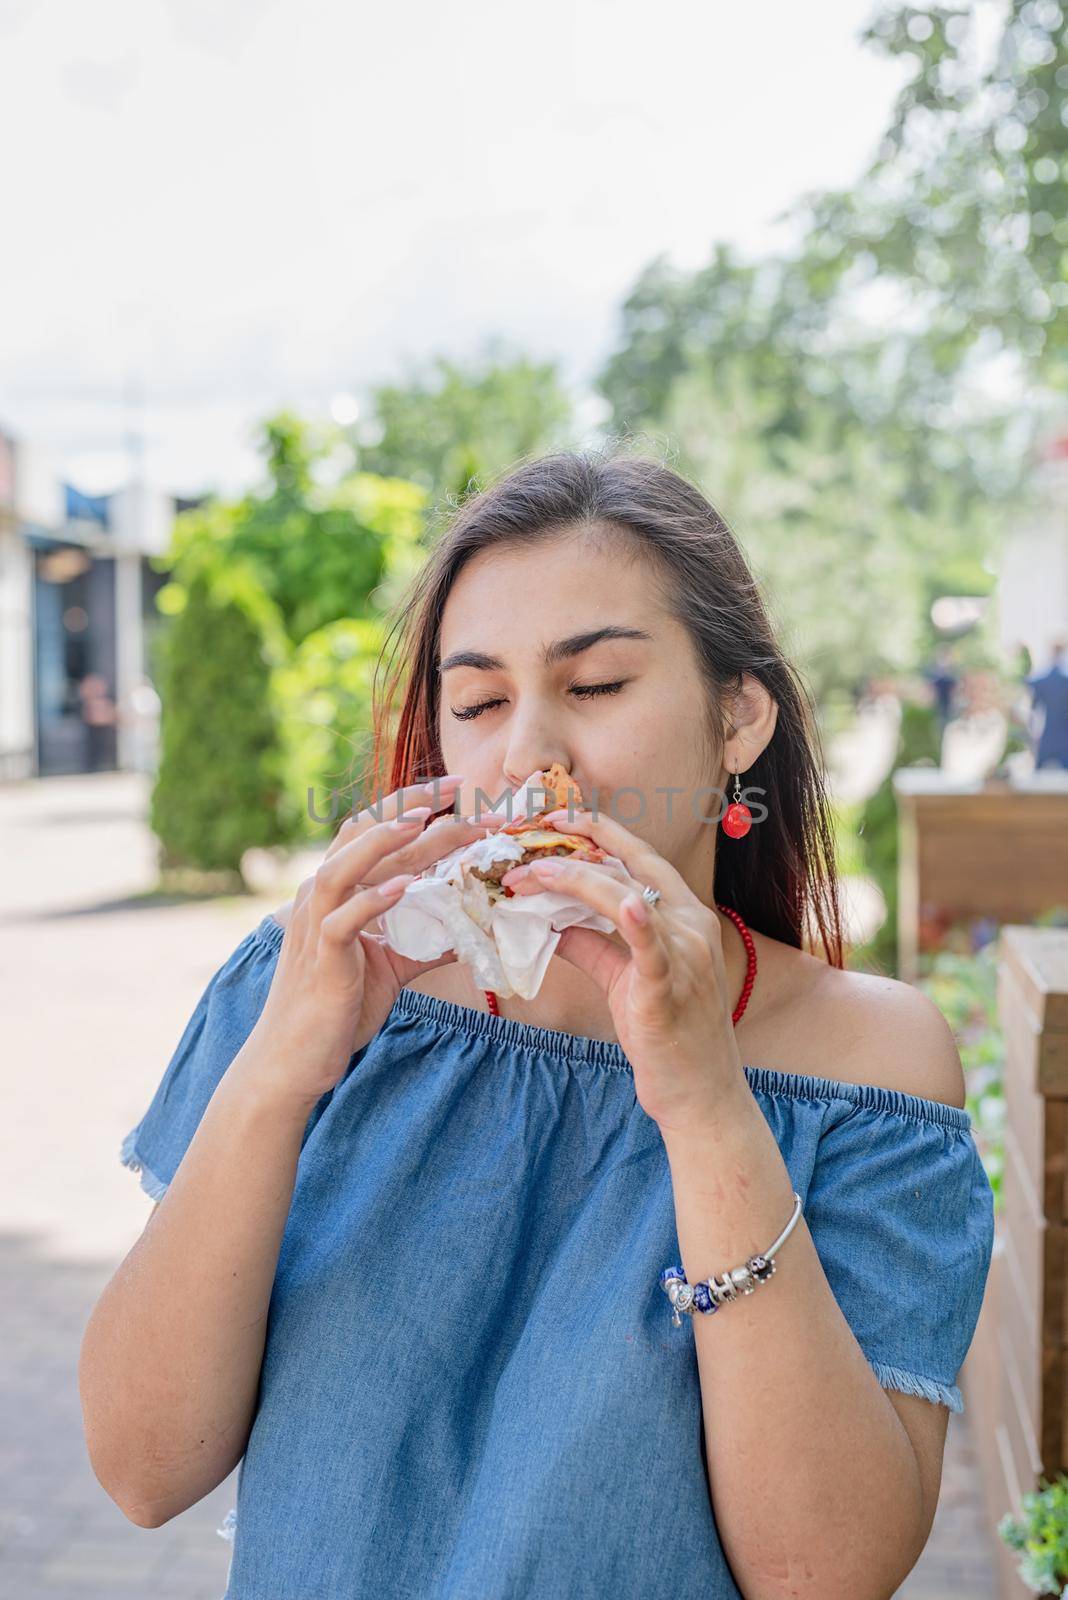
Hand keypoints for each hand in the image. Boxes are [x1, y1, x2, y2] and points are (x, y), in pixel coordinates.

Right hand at [253, 776, 503, 1101]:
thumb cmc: (339, 1009)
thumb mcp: (392, 965)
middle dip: (411, 807)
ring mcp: (314, 924)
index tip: (457, 787)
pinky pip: (342, 920)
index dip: (410, 803)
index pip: (371, 830)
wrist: (294, 1060)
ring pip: (345, 866)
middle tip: (461, 789)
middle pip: (362, 834)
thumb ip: (426, 940)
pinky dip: (373, 900)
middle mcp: (320, 897)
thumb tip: (474, 928)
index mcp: (336, 891)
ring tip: (423, 820)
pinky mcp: (320, 958)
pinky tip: (404, 887)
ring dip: (384, 840)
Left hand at [500, 808, 747, 1133]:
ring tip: (530, 872)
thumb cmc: (666, 1036)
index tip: (555, 819)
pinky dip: (637, 923)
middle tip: (535, 826)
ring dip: (575, 880)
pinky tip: (625, 903)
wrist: (700, 1095)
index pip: (639, 859)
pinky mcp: (669, 992)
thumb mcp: (623, 980)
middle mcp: (691, 926)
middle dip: (582, 840)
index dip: (599, 832)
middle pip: (633, 865)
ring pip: (628, 897)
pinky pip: (652, 950)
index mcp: (684, 917)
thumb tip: (551, 920)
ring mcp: (685, 956)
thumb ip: (592, 945)